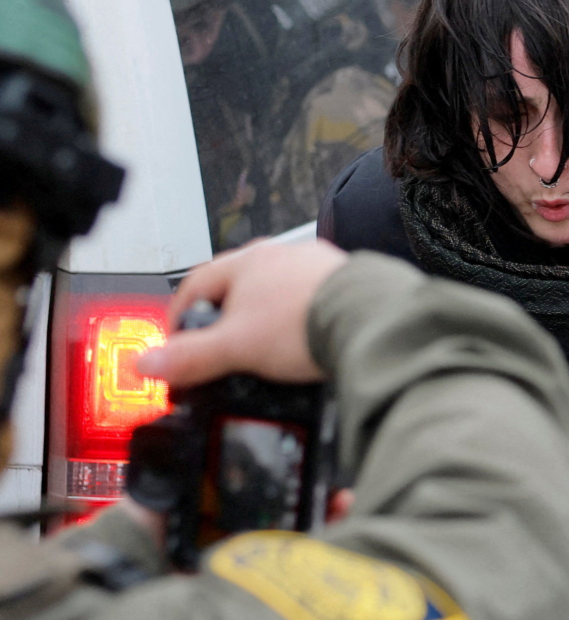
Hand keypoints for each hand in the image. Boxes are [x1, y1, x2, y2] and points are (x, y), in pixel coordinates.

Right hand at [137, 241, 347, 386]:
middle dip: (225, 316)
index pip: (196, 284)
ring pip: (278, 291)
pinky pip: (311, 299)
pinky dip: (301, 318)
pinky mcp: (345, 281)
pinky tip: (305, 339)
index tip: (176, 340)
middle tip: (220, 346)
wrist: (369, 320)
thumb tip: (148, 364)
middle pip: (238, 285)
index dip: (179, 314)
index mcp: (247, 262)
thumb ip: (190, 357)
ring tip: (265, 347)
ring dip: (266, 316)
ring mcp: (316, 265)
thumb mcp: (236, 348)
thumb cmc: (305, 323)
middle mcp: (282, 255)